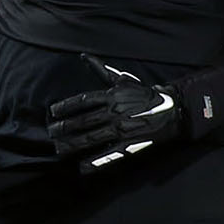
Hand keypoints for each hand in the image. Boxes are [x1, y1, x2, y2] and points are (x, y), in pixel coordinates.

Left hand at [48, 56, 186, 172]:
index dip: (66, 106)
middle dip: (65, 127)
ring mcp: (121, 129)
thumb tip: (84, 56)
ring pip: (92, 137)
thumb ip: (102, 70)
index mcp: (112, 96)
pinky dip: (95, 162)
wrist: (173, 110)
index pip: (83, 101)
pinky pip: (109, 154)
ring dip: (73, 144)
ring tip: (59, 149)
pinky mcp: (130, 144)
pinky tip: (82, 167)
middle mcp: (114, 112)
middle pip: (84, 120)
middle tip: (51, 132)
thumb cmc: (144, 95)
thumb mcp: (123, 80)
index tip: (53, 112)